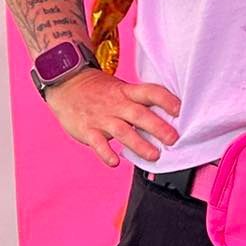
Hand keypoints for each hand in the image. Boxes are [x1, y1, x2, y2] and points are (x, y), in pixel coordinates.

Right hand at [44, 66, 181, 166]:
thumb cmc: (98, 91)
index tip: (180, 110)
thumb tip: (167, 118)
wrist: (65, 84)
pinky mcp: (87, 130)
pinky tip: (115, 162)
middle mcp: (116, 104)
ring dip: (139, 144)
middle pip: (139, 114)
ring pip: (122, 131)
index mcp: (127, 92)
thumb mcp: (121, 89)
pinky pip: (97, 143)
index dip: (166, 100)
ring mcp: (101, 118)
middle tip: (173, 139)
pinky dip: (106, 153)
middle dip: (158, 127)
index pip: (150, 92)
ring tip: (154, 155)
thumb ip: (140, 102)